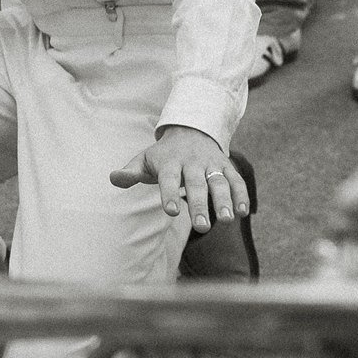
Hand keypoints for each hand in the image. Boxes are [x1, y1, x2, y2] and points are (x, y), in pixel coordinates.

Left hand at [108, 125, 244, 234]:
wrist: (190, 131)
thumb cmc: (163, 156)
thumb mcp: (144, 160)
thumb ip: (130, 172)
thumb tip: (114, 178)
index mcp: (169, 162)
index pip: (168, 178)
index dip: (170, 194)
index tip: (171, 211)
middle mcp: (192, 162)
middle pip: (196, 184)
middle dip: (199, 204)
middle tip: (201, 227)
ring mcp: (211, 164)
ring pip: (219, 182)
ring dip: (224, 201)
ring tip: (227, 220)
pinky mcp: (226, 166)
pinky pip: (236, 179)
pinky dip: (241, 194)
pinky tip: (244, 212)